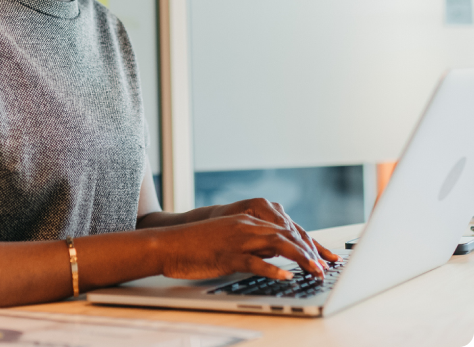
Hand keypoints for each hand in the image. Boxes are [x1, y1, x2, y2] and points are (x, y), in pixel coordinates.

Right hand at [160, 213, 327, 281]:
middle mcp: (245, 225)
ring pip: (276, 244)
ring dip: (299, 257)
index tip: (325, 255)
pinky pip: (254, 262)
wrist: (169, 244)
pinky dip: (272, 269)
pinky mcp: (227, 255)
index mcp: (247, 220)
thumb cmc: (197, 245)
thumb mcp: (230, 239)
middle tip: (327, 265)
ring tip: (316, 270)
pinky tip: (286, 276)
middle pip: (286, 234)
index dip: (307, 242)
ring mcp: (236, 239)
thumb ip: (253, 242)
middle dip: (310, 249)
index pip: (285, 228)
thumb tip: (276, 252)